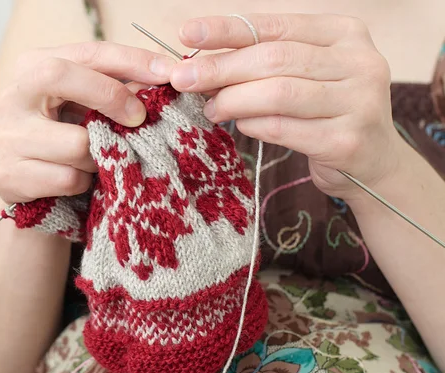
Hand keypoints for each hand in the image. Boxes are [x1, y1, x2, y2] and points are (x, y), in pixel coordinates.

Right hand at [0, 42, 174, 203]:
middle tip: (138, 117)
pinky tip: (78, 180)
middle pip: (59, 76)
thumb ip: (116, 90)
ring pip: (74, 142)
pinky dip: (84, 182)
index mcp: (32, 67)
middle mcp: (12, 96)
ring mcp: (7, 136)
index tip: (167, 72)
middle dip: (109, 94)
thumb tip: (163, 79)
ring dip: (100, 155)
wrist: (27, 187)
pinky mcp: (9, 175)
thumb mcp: (85, 106)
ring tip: (96, 159)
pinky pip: (68, 178)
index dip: (130, 60)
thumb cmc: (63, 139)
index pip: (86, 53)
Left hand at [170, 14, 405, 200]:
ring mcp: (358, 102)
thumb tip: (203, 63)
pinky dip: (253, 125)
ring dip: (233, 100)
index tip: (188, 34)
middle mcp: (360, 62)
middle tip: (183, 79)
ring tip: (211, 108)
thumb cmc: (327, 112)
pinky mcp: (346, 141)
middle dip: (221, 68)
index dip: (228, 29)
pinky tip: (240, 125)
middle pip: (274, 59)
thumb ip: (266, 63)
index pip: (276, 25)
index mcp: (345, 34)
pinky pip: (283, 128)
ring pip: (278, 93)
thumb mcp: (306, 75)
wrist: (372, 163)